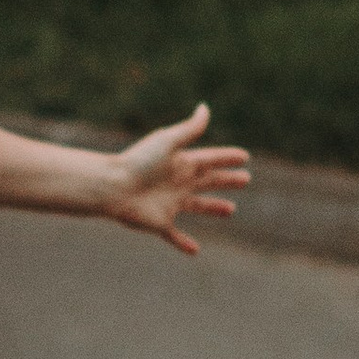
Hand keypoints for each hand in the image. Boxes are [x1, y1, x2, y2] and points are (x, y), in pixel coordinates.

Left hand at [103, 107, 248, 256]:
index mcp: (181, 163)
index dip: (227, 158)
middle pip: (209, 181)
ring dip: (213, 208)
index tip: (245, 157)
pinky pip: (174, 235)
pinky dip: (184, 243)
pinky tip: (195, 250)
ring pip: (198, 206)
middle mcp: (178, 182)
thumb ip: (189, 129)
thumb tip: (205, 108)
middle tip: (245, 180)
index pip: (210, 159)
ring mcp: (170, 203)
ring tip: (230, 210)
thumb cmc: (139, 162)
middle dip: (227, 180)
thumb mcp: (167, 141)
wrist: (113, 187)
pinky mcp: (160, 223)